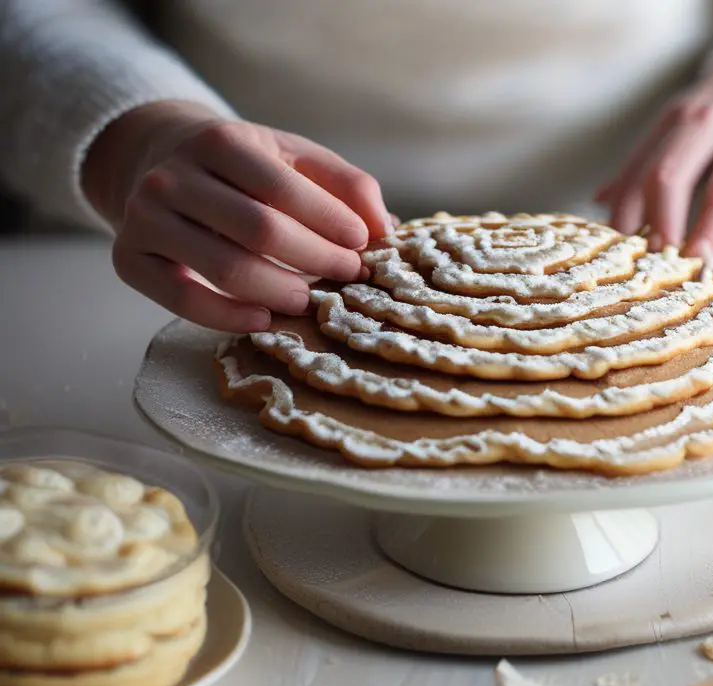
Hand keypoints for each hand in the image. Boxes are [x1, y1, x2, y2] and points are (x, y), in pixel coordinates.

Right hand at [83, 101, 390, 331]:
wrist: (159, 162)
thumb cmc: (245, 169)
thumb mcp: (294, 158)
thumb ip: (346, 185)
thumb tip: (385, 227)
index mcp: (220, 141)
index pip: (283, 189)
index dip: (329, 221)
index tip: (362, 245)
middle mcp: (173, 176)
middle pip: (259, 231)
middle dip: (316, 258)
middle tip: (348, 276)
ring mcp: (144, 218)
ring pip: (224, 268)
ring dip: (280, 292)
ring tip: (311, 301)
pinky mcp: (129, 259)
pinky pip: (181, 299)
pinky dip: (227, 317)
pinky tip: (264, 320)